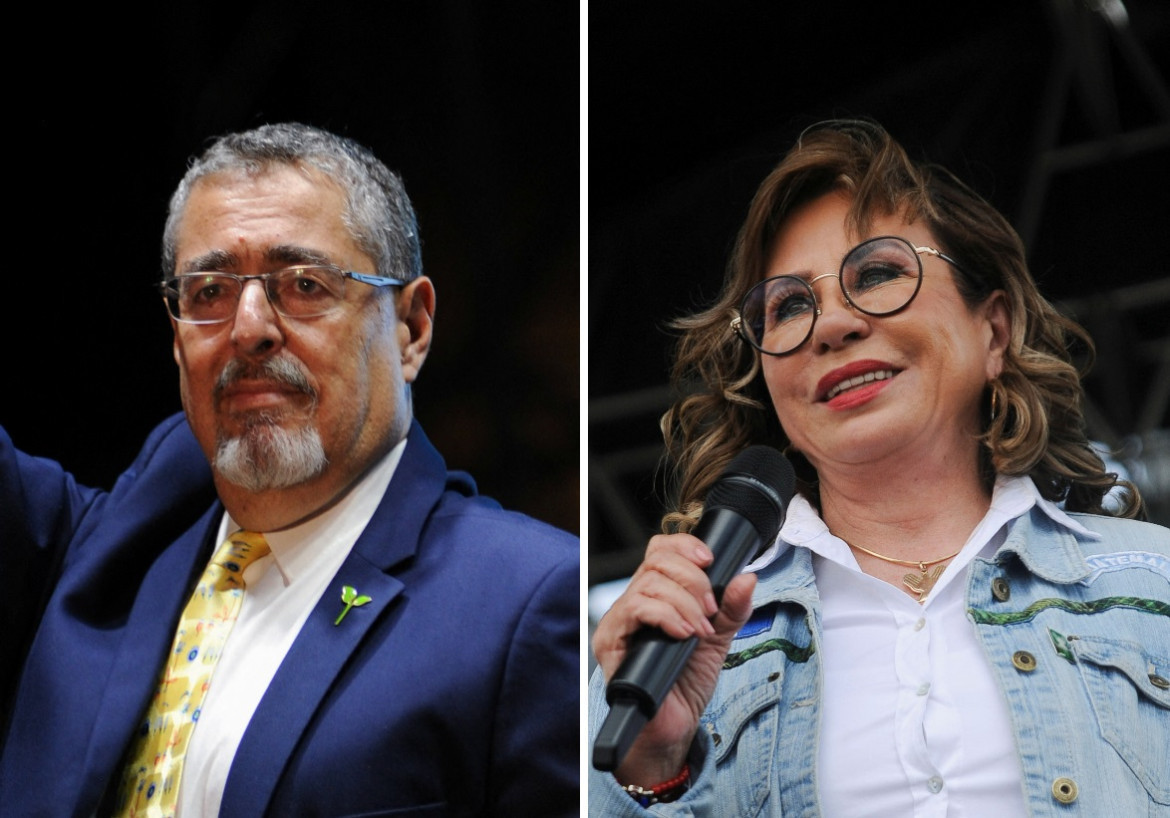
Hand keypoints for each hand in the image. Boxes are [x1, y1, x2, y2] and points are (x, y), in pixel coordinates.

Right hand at [592, 532, 756, 785]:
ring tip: (700, 630)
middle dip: (693, 579)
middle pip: (656, 560)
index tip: (710, 561)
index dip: (684, 546)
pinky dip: (666, 616)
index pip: (660, 550)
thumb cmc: (686, 685)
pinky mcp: (610, 641)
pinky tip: (683, 634)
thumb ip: (732, 609)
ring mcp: (620, 621)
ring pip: (648, 583)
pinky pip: (635, 609)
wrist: (672, 727)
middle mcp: (634, 603)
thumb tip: (747, 577)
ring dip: (684, 603)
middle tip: (710, 610)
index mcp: (656, 596)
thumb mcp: (718, 640)